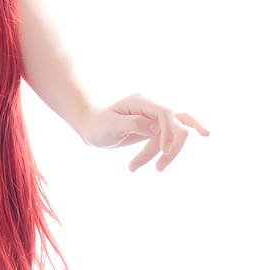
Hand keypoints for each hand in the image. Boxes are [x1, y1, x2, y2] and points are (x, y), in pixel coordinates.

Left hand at [79, 93, 209, 171]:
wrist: (91, 126)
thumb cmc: (98, 124)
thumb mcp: (112, 125)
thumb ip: (134, 123)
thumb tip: (156, 126)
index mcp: (141, 101)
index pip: (166, 112)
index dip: (169, 131)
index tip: (163, 150)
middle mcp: (151, 107)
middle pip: (178, 123)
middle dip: (173, 146)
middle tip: (158, 168)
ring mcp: (154, 118)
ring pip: (175, 135)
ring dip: (164, 154)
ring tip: (133, 167)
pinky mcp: (154, 128)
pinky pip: (166, 141)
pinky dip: (162, 154)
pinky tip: (155, 165)